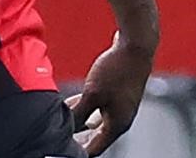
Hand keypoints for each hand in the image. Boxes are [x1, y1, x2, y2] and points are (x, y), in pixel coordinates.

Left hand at [66, 31, 153, 155]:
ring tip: (61, 120)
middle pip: (96, 135)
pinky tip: (72, 102)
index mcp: (118, 124)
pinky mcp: (117, 94)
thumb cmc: (117, 71)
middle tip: (60, 137)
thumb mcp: (92, 94)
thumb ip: (78, 112)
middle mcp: (121, 118)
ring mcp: (120, 105)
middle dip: (78, 136)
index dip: (80, 152)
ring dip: (79, 119)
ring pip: (95, 119)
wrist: (135, 48)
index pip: (96, 147)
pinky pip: (98, 106)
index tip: (64, 153)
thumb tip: (66, 127)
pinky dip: (85, 107)